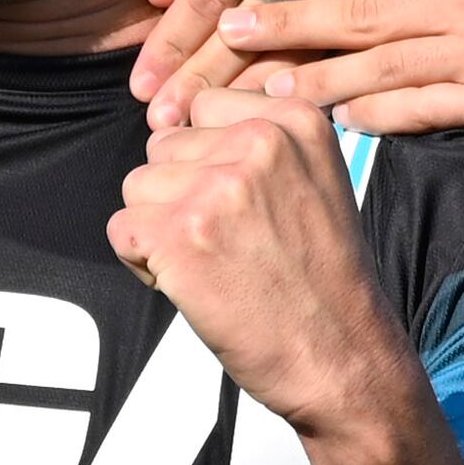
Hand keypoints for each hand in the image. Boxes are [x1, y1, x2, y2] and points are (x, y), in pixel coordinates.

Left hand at [112, 86, 415, 439]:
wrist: (342, 356)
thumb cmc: (323, 282)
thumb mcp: (315, 181)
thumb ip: (257, 143)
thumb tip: (175, 125)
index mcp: (295, 121)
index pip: (204, 108)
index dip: (208, 159)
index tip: (244, 203)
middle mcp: (258, 142)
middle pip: (164, 147)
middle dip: (180, 194)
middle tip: (230, 243)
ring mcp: (217, 188)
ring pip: (137, 187)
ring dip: (159, 229)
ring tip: (213, 263)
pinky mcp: (181, 236)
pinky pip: (122, 230)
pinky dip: (143, 263)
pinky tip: (193, 283)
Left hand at [126, 0, 454, 112]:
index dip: (177, 36)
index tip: (142, 84)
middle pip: (258, 21)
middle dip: (207, 75)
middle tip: (164, 120)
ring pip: (308, 47)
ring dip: (254, 92)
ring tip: (209, 130)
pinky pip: (359, 57)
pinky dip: (320, 91)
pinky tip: (281, 117)